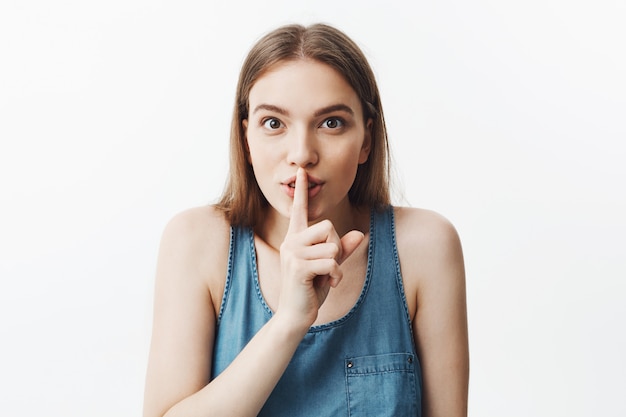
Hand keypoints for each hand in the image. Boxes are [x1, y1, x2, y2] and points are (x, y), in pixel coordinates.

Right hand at [277, 167, 364, 328]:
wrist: (295, 315)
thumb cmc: (310, 289)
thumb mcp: (329, 266)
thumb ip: (343, 249)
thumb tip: (361, 234)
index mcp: (296, 238)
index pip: (300, 210)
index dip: (302, 191)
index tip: (301, 172)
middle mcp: (291, 241)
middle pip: (328, 226)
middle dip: (337, 247)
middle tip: (328, 266)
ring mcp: (293, 253)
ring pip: (332, 246)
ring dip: (337, 265)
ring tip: (326, 276)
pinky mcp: (298, 267)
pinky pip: (331, 261)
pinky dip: (336, 275)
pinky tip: (328, 283)